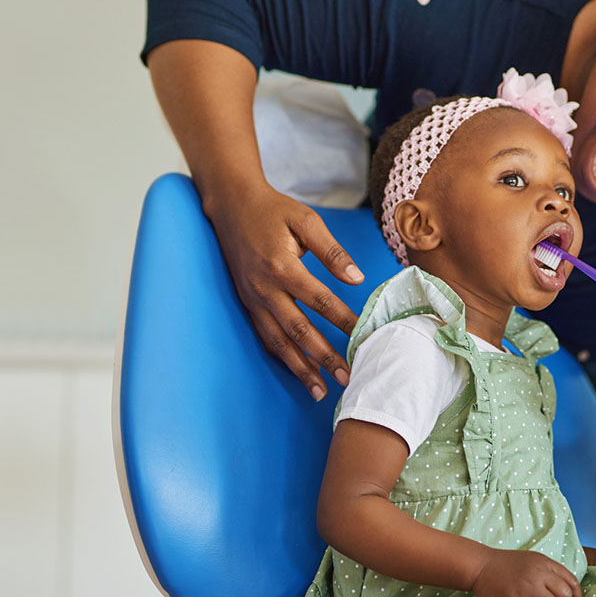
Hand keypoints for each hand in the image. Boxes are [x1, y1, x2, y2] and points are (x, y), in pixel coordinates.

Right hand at [206, 181, 361, 398]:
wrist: (231, 205)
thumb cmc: (274, 210)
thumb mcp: (306, 221)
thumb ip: (332, 252)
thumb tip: (358, 279)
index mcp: (282, 267)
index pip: (319, 301)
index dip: (343, 320)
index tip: (364, 335)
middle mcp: (264, 289)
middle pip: (298, 330)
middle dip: (324, 357)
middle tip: (348, 377)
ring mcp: (252, 299)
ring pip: (278, 341)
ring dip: (300, 368)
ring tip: (321, 391)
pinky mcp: (247, 303)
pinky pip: (265, 336)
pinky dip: (282, 357)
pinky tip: (298, 371)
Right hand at [470, 549, 582, 596]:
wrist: (481, 565)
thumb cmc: (506, 565)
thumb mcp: (532, 560)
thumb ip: (549, 572)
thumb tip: (567, 593)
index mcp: (545, 563)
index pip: (572, 581)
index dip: (576, 596)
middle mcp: (539, 573)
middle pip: (565, 595)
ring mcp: (528, 587)